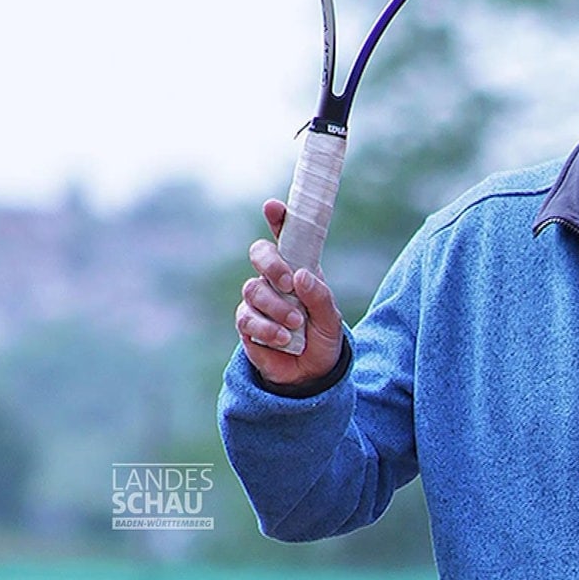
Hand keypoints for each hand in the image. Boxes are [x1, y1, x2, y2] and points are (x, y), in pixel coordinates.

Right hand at [235, 199, 344, 386]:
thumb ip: (320, 296)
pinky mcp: (247, 323)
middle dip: (271, 263)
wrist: (311, 373)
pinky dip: (267, 329)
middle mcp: (275, 279)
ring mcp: (258, 300)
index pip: (287, 237)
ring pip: (253, 289)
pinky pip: (247, 318)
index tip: (273, 206)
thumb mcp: (331, 318)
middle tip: (288, 282)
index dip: (278, 218)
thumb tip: (300, 276)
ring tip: (296, 325)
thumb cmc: (323, 337)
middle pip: (259, 253)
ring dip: (277, 307)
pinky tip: (284, 339)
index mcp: (299, 268)